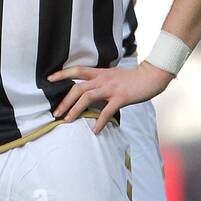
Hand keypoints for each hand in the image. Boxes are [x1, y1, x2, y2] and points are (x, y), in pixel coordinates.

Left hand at [48, 61, 170, 131]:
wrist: (152, 75)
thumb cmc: (133, 77)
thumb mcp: (113, 75)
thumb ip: (100, 81)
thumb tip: (89, 89)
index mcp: (100, 73)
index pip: (76, 70)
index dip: (61, 74)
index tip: (48, 79)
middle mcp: (102, 79)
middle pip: (77, 88)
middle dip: (64, 101)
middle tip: (55, 113)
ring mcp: (111, 88)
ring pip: (87, 98)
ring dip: (75, 110)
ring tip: (67, 121)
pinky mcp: (121, 98)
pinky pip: (107, 111)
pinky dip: (99, 121)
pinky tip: (94, 130)